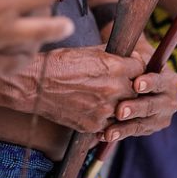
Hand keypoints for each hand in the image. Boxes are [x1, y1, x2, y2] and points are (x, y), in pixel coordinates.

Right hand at [0, 40, 176, 140]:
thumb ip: (115, 55)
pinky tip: (99, 111)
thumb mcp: (92, 52)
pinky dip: (108, 119)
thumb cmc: (61, 64)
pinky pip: (111, 125)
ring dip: (122, 105)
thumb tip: (133, 55)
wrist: (35, 85)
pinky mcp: (94, 125)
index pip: (142, 68)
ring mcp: (105, 110)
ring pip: (127, 110)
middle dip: (133, 88)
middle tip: (124, 85)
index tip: (132, 69)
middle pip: (138, 91)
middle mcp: (114, 90)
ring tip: (111, 99)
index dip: (137, 68)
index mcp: (116, 68)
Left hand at [98, 38, 176, 141]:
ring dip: (125, 128)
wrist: (136, 80)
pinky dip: (119, 134)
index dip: (149, 83)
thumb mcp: (137, 57)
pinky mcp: (149, 129)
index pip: (160, 82)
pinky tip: (104, 135)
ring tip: (109, 132)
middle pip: (152, 106)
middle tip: (120, 111)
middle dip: (135, 108)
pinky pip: (133, 133)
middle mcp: (170, 101)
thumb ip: (135, 59)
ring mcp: (161, 117)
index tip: (136, 84)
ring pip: (142, 124)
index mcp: (170, 81)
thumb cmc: (135, 63)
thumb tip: (132, 56)